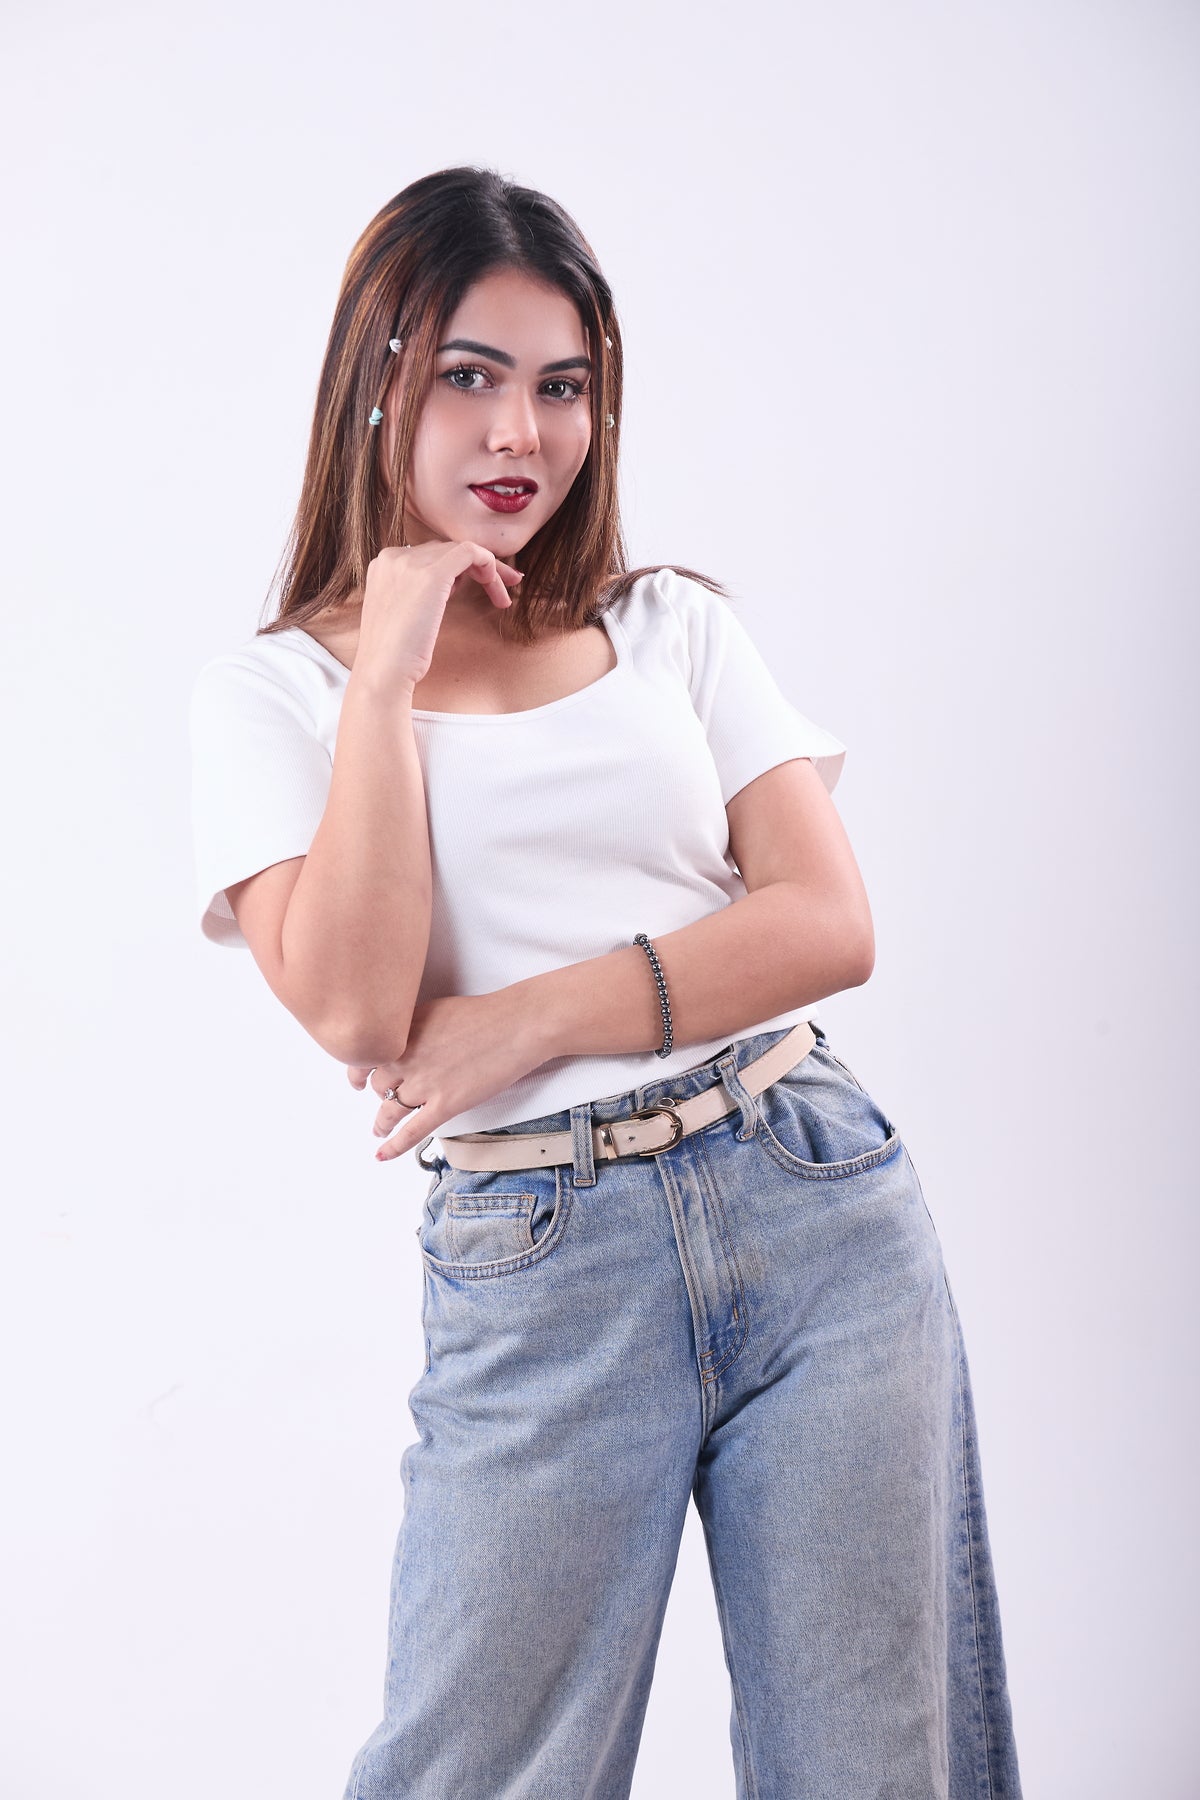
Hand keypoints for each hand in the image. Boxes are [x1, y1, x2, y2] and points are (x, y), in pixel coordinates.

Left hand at [346, 989, 549, 1162]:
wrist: (516, 1025)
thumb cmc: (484, 1014)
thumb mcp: (434, 1009)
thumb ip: (412, 1028)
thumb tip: (401, 1043)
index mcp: (404, 1033)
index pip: (366, 1057)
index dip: (357, 1072)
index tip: (356, 1079)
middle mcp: (408, 1058)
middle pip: (377, 1085)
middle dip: (377, 1094)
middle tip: (379, 1099)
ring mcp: (426, 1083)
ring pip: (390, 1109)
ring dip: (381, 1122)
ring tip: (378, 1128)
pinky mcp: (446, 1104)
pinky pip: (413, 1131)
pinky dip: (394, 1146)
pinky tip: (382, 1153)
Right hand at [354, 540, 523, 704]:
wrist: (383, 673)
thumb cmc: (394, 656)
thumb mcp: (403, 614)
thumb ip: (419, 593)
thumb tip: (453, 583)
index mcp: (384, 565)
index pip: (429, 554)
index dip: (457, 570)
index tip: (478, 588)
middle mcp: (394, 557)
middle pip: (446, 550)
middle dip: (476, 568)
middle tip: (501, 591)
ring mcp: (411, 563)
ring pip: (462, 550)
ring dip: (489, 571)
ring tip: (503, 598)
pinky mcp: (432, 574)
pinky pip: (471, 552)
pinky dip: (490, 564)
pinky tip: (498, 588)